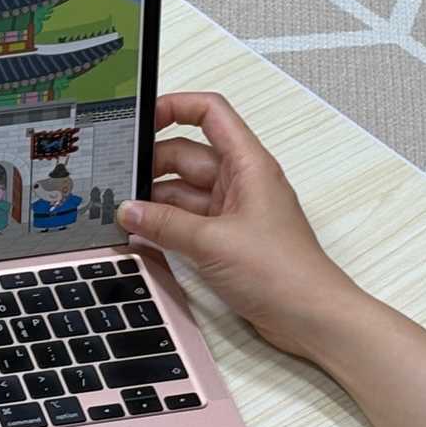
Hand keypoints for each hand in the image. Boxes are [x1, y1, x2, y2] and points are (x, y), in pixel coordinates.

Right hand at [116, 91, 365, 359]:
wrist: (310, 319)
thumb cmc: (283, 273)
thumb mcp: (212, 242)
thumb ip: (164, 224)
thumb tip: (127, 209)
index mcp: (247, 165)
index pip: (210, 113)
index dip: (175, 107)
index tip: (140, 119)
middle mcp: (239, 182)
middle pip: (185, 154)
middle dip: (150, 165)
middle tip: (115, 180)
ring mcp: (230, 210)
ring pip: (180, 191)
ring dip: (152, 200)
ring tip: (119, 211)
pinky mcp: (223, 238)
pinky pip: (184, 220)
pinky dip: (161, 224)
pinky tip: (137, 233)